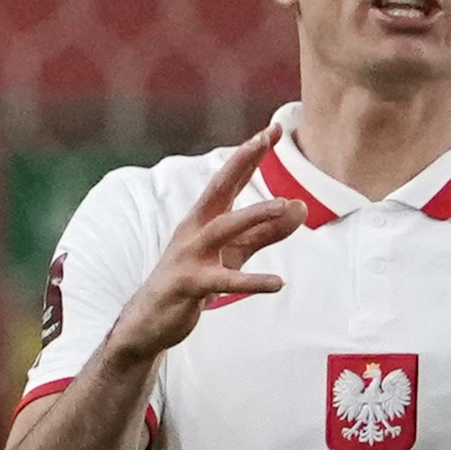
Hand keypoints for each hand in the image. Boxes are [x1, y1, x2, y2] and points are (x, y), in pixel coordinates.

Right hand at [111, 124, 306, 359]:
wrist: (150, 321)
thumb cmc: (195, 280)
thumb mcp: (235, 253)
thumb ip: (267, 232)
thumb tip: (300, 207)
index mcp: (205, 218)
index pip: (231, 178)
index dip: (251, 153)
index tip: (274, 128)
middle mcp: (194, 229)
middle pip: (219, 188)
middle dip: (242, 161)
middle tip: (265, 138)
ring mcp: (188, 255)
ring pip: (223, 229)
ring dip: (253, 215)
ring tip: (284, 204)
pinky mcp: (188, 285)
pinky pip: (222, 281)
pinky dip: (251, 282)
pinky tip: (278, 283)